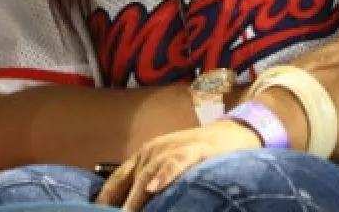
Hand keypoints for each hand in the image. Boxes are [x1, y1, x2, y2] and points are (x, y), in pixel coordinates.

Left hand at [96, 121, 261, 211]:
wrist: (233, 133)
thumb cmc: (200, 157)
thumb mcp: (169, 168)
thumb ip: (151, 185)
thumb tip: (134, 205)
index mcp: (144, 157)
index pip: (116, 181)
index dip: (105, 199)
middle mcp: (152, 152)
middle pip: (127, 181)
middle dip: (117, 204)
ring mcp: (171, 149)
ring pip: (147, 176)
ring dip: (134, 198)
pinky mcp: (193, 150)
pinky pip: (174, 164)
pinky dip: (164, 176)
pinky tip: (154, 188)